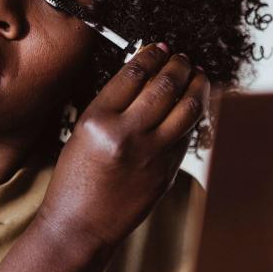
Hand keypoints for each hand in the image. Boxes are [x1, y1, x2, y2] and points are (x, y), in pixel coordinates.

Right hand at [36, 43, 209, 249]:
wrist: (80, 224)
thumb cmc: (75, 178)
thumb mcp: (82, 132)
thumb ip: (112, 105)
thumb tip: (143, 76)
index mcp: (97, 120)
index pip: (133, 74)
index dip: (150, 55)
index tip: (158, 47)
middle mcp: (126, 135)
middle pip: (165, 86)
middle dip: (178, 65)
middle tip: (181, 57)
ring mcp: (151, 155)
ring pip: (188, 108)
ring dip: (197, 85)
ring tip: (196, 74)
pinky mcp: (167, 172)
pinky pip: (186, 135)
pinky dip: (192, 115)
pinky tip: (192, 106)